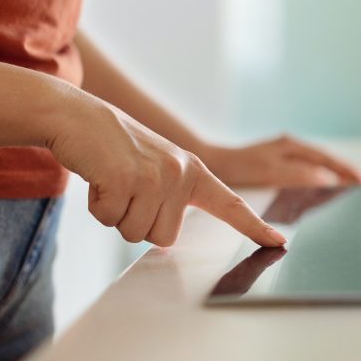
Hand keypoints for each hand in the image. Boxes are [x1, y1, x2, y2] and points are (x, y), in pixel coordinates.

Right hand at [47, 94, 286, 247]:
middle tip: (128, 188)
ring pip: (136, 233)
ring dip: (118, 215)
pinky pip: (110, 220)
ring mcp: (155, 176)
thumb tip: (169, 237)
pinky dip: (98, 207)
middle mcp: (181, 174)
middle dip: (139, 221)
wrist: (80, 117)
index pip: (231, 205)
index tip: (279, 243)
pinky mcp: (125, 180)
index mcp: (194, 172)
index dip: (254, 227)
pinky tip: (99, 180)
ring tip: (114, 182)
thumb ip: (173, 196)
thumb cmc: (118, 150)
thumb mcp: (159, 167)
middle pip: (164, 237)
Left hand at [198, 135, 360, 188]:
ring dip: (333, 172)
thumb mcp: (270, 172)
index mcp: (291, 146)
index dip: (345, 170)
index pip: (326, 159)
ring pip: (316, 163)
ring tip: (348, 183)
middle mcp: (290, 147)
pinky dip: (318, 176)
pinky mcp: (275, 163)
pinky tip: (320, 185)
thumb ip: (298, 174)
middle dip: (344, 170)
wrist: (211, 164)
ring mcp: (283, 154)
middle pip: (324, 159)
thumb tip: (326, 177)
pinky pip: (305, 168)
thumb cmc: (238, 167)